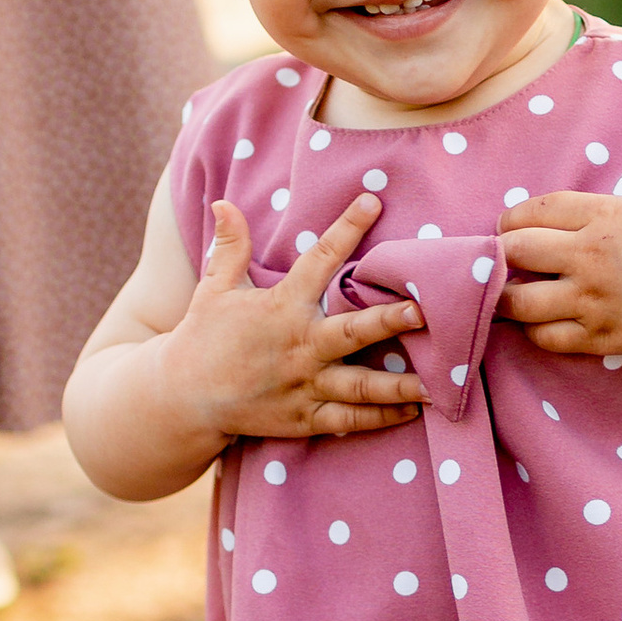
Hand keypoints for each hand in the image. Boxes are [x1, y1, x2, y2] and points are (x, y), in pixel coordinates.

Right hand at [164, 190, 424, 444]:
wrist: (181, 398)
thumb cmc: (203, 337)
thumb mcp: (214, 289)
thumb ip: (230, 247)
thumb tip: (224, 203)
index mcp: (281, 307)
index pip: (318, 260)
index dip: (346, 228)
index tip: (372, 201)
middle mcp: (299, 347)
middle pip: (352, 333)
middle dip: (389, 322)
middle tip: (424, 311)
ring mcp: (304, 386)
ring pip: (360, 386)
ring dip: (400, 384)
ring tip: (440, 382)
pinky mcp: (304, 418)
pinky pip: (349, 420)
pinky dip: (382, 417)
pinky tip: (414, 409)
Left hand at [500, 187, 621, 359]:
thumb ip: (586, 213)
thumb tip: (532, 223)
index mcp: (604, 215)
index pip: (529, 212)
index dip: (509, 222)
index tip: (509, 230)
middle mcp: (592, 255)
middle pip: (514, 251)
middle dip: (502, 255)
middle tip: (506, 262)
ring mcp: (594, 300)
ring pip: (518, 301)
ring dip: (507, 296)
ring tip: (514, 293)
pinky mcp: (601, 337)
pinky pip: (543, 337)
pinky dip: (534, 329)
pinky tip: (542, 320)